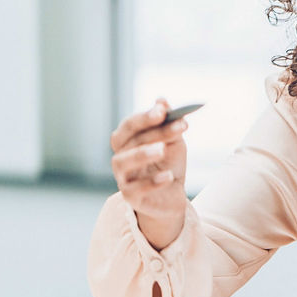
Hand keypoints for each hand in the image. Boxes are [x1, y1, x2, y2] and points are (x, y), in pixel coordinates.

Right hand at [110, 98, 188, 249]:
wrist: (171, 196)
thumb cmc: (168, 164)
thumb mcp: (173, 141)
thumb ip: (168, 122)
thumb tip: (161, 99)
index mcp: (128, 141)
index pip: (130, 125)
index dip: (144, 117)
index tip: (163, 110)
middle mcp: (120, 156)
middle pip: (127, 140)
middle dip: (151, 131)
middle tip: (176, 126)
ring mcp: (122, 177)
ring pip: (122, 162)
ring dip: (141, 153)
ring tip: (163, 149)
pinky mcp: (130, 197)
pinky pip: (135, 189)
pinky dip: (152, 182)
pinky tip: (169, 176)